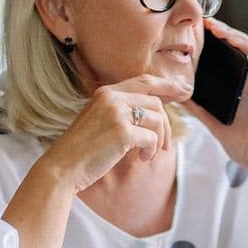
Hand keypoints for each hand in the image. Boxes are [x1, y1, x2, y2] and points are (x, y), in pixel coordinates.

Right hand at [40, 74, 192, 191]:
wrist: (62, 167)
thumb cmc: (83, 150)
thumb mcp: (100, 122)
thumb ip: (122, 112)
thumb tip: (155, 114)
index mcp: (105, 93)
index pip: (144, 81)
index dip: (167, 85)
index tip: (184, 91)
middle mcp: (111, 97)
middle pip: (155, 102)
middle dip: (166, 126)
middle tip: (165, 146)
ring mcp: (116, 113)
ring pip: (157, 119)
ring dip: (159, 141)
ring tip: (148, 155)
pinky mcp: (122, 132)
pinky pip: (152, 138)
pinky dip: (151, 151)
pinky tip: (142, 159)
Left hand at [183, 18, 247, 177]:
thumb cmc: (246, 147)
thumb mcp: (215, 125)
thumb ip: (200, 110)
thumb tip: (179, 98)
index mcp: (239, 91)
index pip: (228, 61)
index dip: (215, 47)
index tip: (196, 38)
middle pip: (238, 50)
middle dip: (222, 34)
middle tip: (202, 25)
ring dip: (232, 34)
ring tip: (214, 27)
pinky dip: (245, 45)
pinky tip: (230, 38)